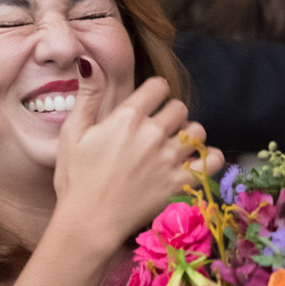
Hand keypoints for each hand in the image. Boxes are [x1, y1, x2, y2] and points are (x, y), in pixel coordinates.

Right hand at [53, 63, 223, 250]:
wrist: (87, 223)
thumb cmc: (75, 180)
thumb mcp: (73, 133)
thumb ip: (87, 95)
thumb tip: (90, 61)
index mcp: (127, 117)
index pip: (158, 86)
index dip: (153, 93)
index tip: (147, 106)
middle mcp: (152, 134)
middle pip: (179, 108)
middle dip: (169, 116)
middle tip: (156, 132)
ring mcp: (168, 159)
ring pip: (196, 131)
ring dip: (187, 136)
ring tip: (173, 148)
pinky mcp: (179, 183)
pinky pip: (211, 160)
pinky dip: (208, 158)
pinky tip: (194, 162)